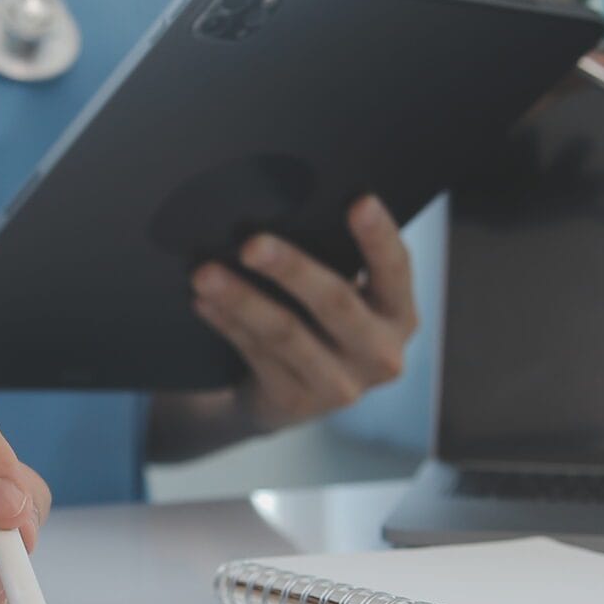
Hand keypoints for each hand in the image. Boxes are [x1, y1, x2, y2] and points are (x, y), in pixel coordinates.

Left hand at [190, 195, 417, 433]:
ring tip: (206, 274)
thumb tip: (285, 212)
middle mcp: (380, 354)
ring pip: (285, 333)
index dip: (379, 236)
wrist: (294, 395)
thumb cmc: (321, 322)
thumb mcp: (347, 298)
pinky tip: (204, 302)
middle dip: (291, 269)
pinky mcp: (296, 401)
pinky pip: (256, 354)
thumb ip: (336, 264)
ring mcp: (340, 386)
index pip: (395, 269)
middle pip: (334, 303)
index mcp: (399, 315)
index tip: (359, 201)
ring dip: (242, 299)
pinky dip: (227, 323)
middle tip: (252, 244)